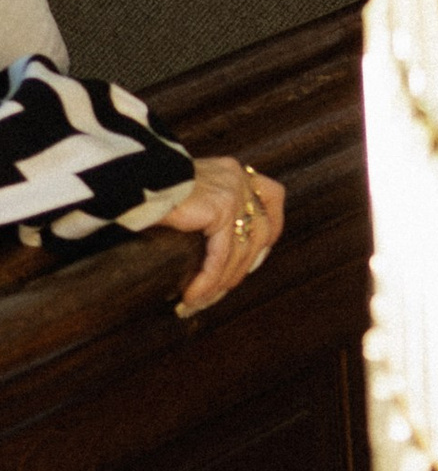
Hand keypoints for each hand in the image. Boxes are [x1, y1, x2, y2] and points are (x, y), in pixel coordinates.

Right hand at [162, 156, 285, 315]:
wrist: (132, 179)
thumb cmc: (147, 189)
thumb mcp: (187, 195)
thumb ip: (205, 212)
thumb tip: (212, 252)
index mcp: (233, 171)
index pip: (272, 196)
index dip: (271, 229)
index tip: (257, 256)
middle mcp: (238, 177)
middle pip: (261, 229)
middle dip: (243, 266)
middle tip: (219, 291)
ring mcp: (234, 191)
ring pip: (243, 248)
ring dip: (222, 280)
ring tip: (201, 300)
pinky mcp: (221, 208)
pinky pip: (221, 254)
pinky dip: (209, 279)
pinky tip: (193, 295)